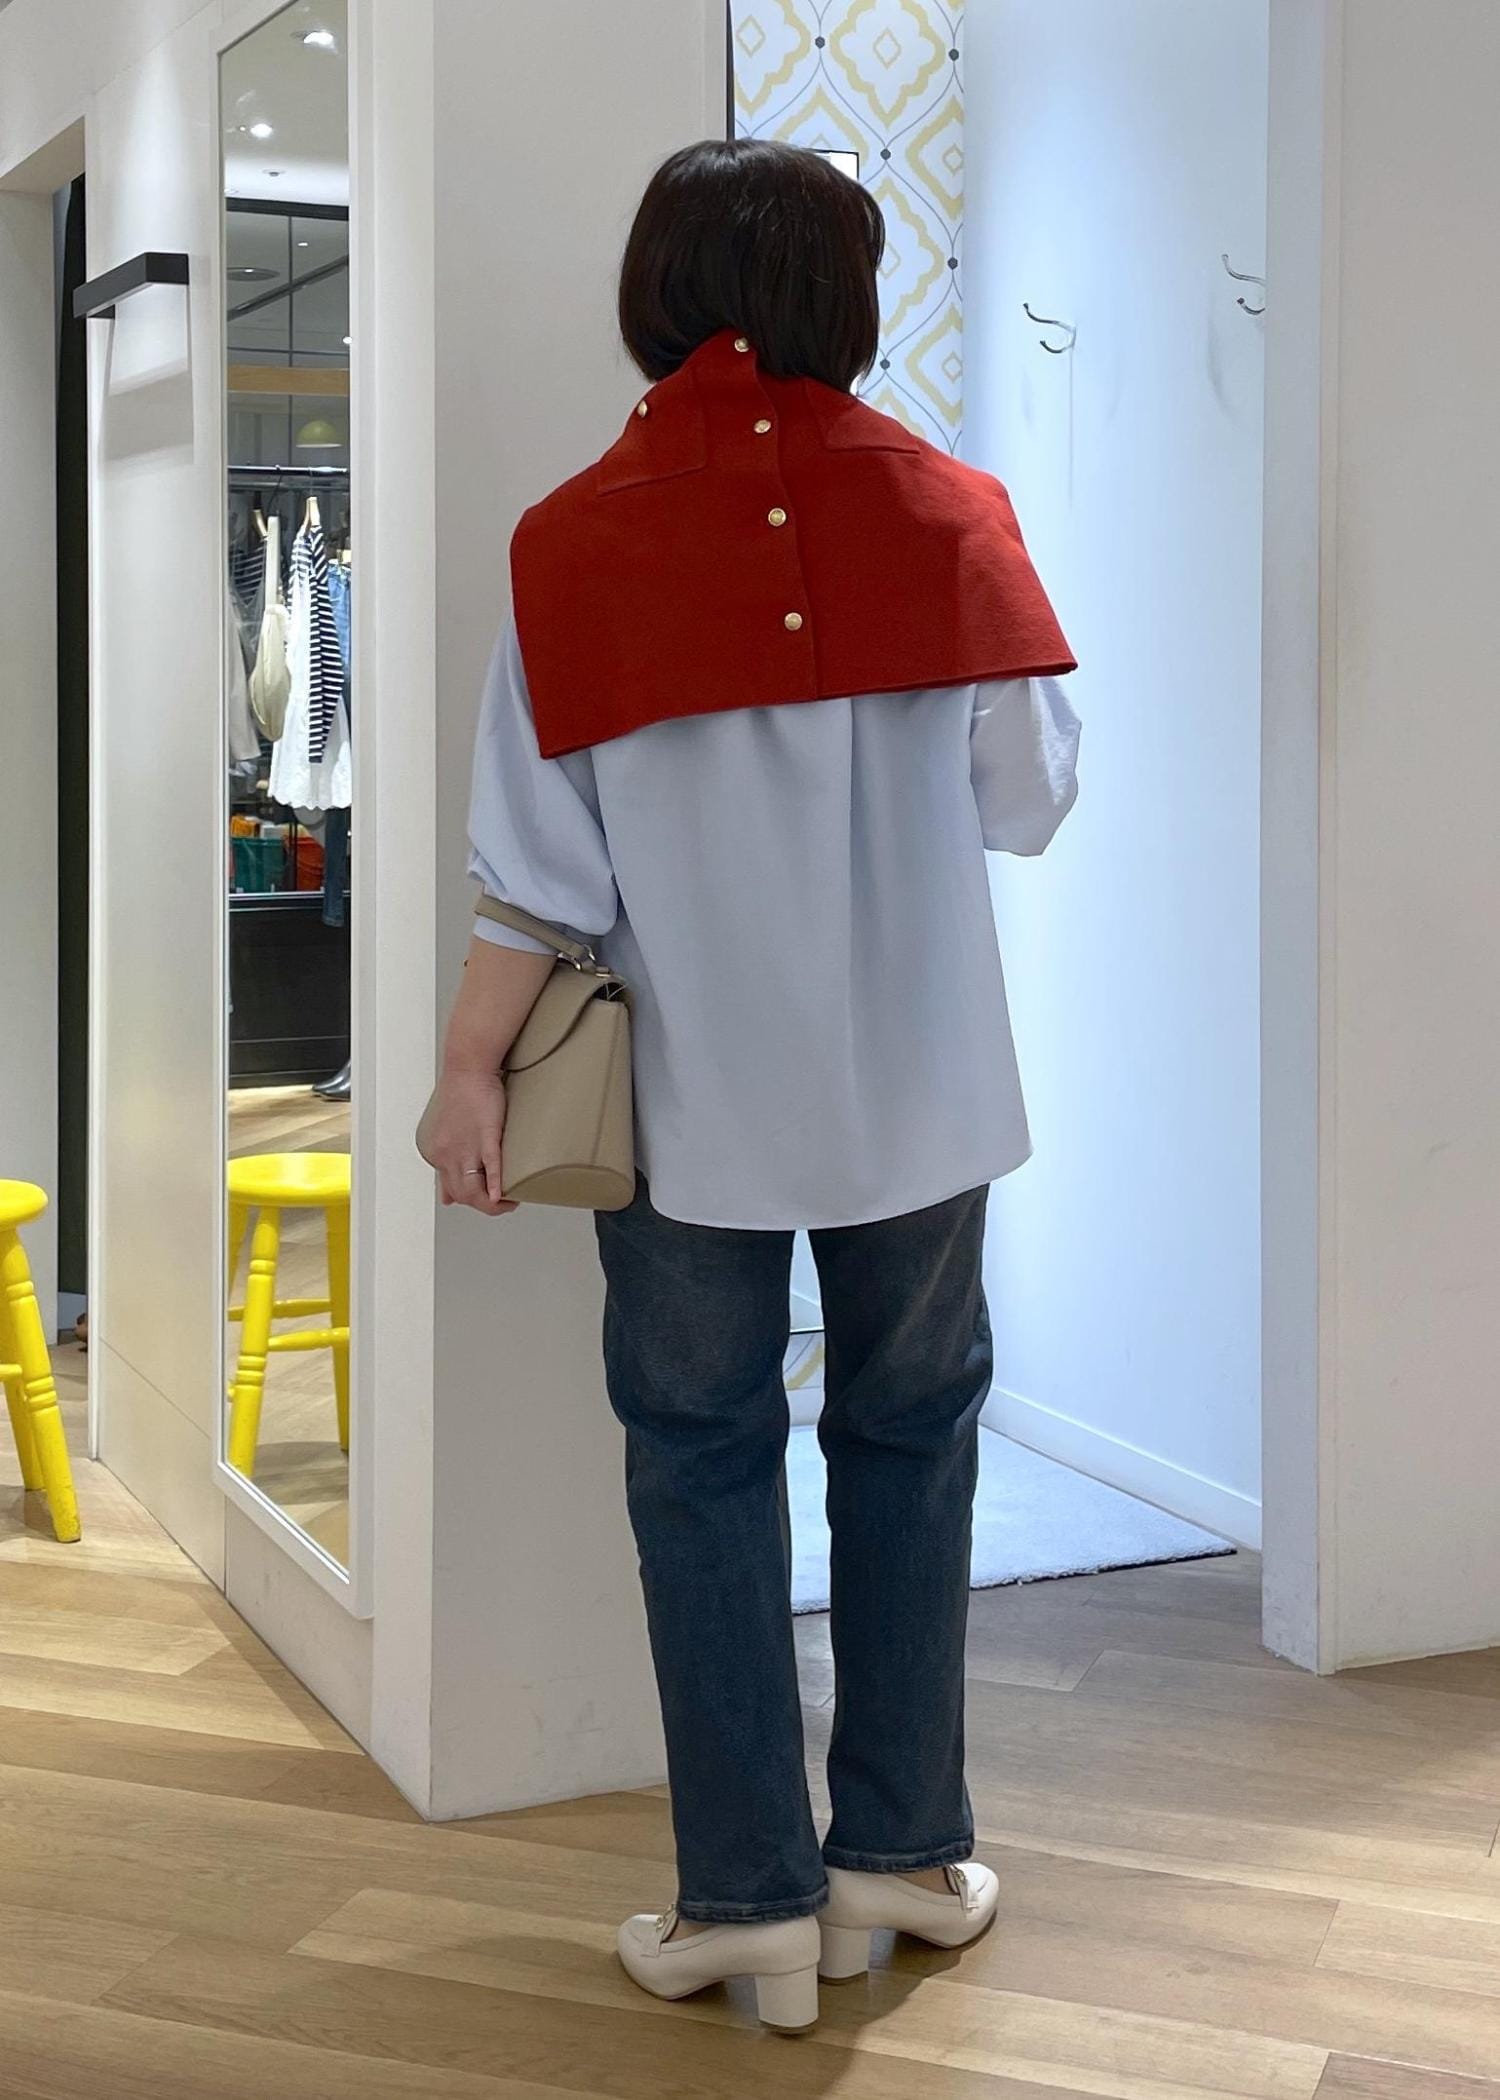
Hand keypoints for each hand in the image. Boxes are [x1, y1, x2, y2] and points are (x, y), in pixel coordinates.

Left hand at [423, 1066, 516, 1215]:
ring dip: (493, 1204)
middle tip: (503, 1204)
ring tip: (510, 1201)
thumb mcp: (444, 1131)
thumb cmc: (461, 1094)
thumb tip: (447, 1194)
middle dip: (484, 1207)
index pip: (452, 1190)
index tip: (487, 1197)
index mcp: (434, 1153)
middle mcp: (444, 1154)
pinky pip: (491, 1167)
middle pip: (463, 1195)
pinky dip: (497, 1185)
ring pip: (474, 1190)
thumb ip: (446, 1159)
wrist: (468, 1067)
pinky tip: (503, 1195)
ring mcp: (465, 1146)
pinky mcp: (486, 1135)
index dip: (473, 1198)